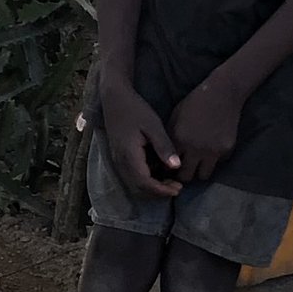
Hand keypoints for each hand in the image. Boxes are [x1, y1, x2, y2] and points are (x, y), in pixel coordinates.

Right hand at [100, 79, 182, 197]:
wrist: (114, 99)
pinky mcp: (119, 158)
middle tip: (177, 187)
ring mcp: (117, 161)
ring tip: (170, 182)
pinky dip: (146, 181)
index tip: (178, 189)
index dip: (161, 190)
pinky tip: (159, 172)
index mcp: (129, 155)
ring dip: (152, 188)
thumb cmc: (135, 109)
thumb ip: (164, 147)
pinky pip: (131, 177)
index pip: (144, 183)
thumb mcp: (153, 125)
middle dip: (158, 193)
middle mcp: (120, 162)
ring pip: (134, 185)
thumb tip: (177, 167)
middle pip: (138, 189)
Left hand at [165, 75, 245, 183]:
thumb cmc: (195, 103)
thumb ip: (170, 138)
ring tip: (198, 165)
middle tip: (184, 170)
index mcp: (179, 140)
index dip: (169, 169)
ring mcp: (212, 151)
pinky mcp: (226, 150)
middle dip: (183, 175)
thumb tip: (165, 156)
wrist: (222, 94)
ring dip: (199, 171)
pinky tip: (212, 149)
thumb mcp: (175, 118)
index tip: (170, 168)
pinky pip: (218, 163)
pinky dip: (214, 160)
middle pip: (186, 176)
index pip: (169, 166)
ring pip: (203, 175)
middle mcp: (195, 149)